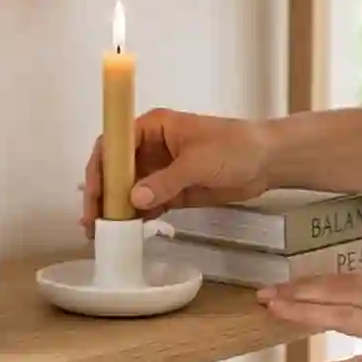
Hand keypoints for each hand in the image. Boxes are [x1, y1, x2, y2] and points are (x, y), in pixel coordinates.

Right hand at [81, 107, 270, 232]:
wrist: (268, 161)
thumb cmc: (235, 147)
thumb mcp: (198, 162)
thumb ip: (166, 181)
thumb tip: (134, 199)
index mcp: (153, 128)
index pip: (113, 144)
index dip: (99, 168)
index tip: (94, 194)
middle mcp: (151, 148)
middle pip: (116, 170)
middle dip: (102, 194)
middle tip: (92, 222)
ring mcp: (162, 170)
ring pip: (128, 189)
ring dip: (116, 209)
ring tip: (103, 233)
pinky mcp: (173, 190)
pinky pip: (148, 204)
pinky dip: (136, 216)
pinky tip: (128, 231)